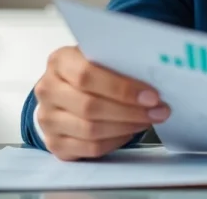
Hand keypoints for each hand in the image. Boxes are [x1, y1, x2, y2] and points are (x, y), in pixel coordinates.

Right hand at [33, 45, 170, 160]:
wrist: (65, 90)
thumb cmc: (90, 70)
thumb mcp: (100, 57)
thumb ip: (118, 63)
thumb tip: (152, 78)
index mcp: (59, 62)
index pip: (87, 75)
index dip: (122, 88)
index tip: (151, 95)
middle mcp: (48, 90)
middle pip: (90, 106)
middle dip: (131, 111)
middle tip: (158, 111)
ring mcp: (48, 119)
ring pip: (91, 130)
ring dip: (126, 127)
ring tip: (147, 120)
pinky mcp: (55, 143)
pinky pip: (89, 148)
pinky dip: (115, 141)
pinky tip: (130, 131)